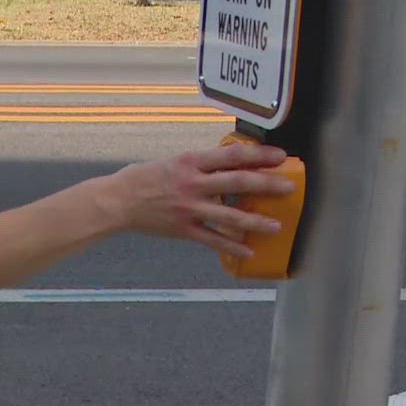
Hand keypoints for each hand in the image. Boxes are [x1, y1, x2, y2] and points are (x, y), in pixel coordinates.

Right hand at [105, 142, 295, 258]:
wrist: (116, 201)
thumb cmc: (141, 178)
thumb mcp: (171, 162)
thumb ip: (197, 164)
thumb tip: (227, 165)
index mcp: (189, 162)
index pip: (231, 155)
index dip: (258, 155)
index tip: (279, 156)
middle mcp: (192, 183)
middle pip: (237, 182)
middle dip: (267, 184)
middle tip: (289, 187)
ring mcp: (189, 208)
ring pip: (230, 215)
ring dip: (256, 221)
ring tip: (277, 225)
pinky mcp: (183, 228)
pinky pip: (212, 239)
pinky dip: (232, 246)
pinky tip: (249, 251)